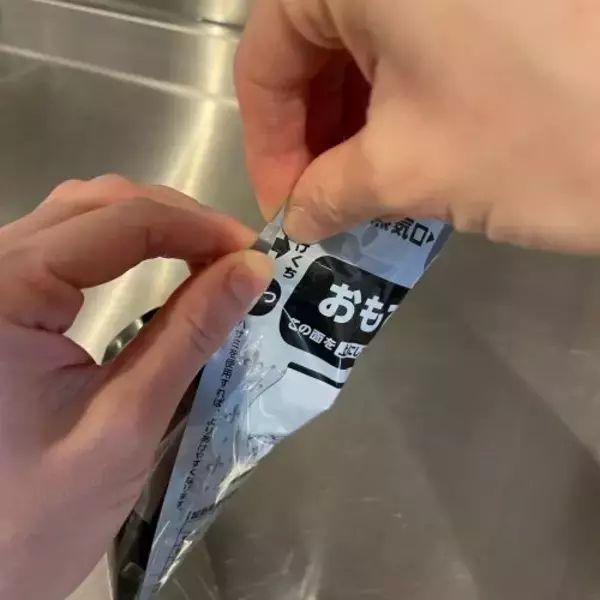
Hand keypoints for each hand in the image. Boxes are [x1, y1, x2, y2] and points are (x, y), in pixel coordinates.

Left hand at [0, 176, 271, 599]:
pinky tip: (162, 262)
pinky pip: (67, 242)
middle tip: (238, 257)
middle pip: (97, 204)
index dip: (198, 228)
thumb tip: (252, 269)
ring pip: (81, 214)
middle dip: (178, 220)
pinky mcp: (0, 298)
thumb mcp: (126, 422)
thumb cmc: (40, 515)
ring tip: (210, 257)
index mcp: (1, 292)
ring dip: (152, 224)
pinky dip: (124, 244)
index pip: (119, 222)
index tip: (254, 253)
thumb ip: (190, 335)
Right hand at [237, 0, 599, 253]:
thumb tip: (297, 218)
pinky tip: (407, 150)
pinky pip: (417, 39)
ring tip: (364, 187)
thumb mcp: (414, 172)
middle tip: (323, 203)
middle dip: (312, 135)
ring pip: (366, 44)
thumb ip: (333, 194)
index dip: (267, 141)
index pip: (266, 56)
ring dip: (355, 123)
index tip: (286, 205)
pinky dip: (399, 100)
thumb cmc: (542, 133)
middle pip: (313, 45)